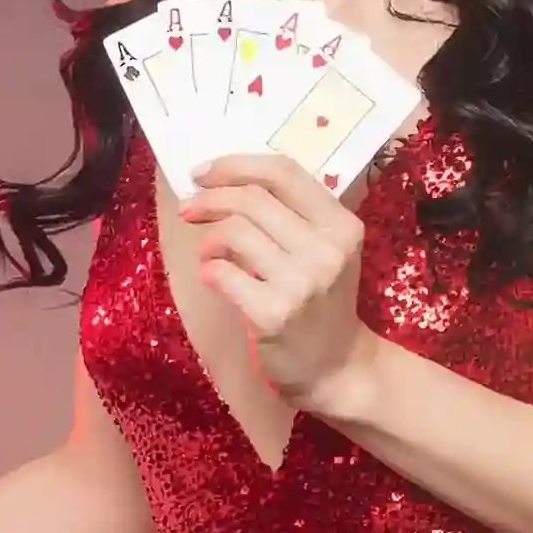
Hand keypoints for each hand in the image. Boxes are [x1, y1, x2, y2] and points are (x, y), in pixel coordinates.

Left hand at [179, 153, 377, 412]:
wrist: (335, 366)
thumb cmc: (322, 302)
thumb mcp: (326, 250)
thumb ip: (292, 214)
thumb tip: (222, 180)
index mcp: (342, 225)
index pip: (283, 173)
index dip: (235, 166)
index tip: (202, 172)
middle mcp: (328, 250)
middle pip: (253, 199)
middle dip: (210, 198)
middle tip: (190, 209)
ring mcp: (302, 283)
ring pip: (234, 232)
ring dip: (210, 240)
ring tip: (210, 254)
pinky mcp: (274, 314)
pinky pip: (222, 273)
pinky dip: (209, 270)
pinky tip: (214, 278)